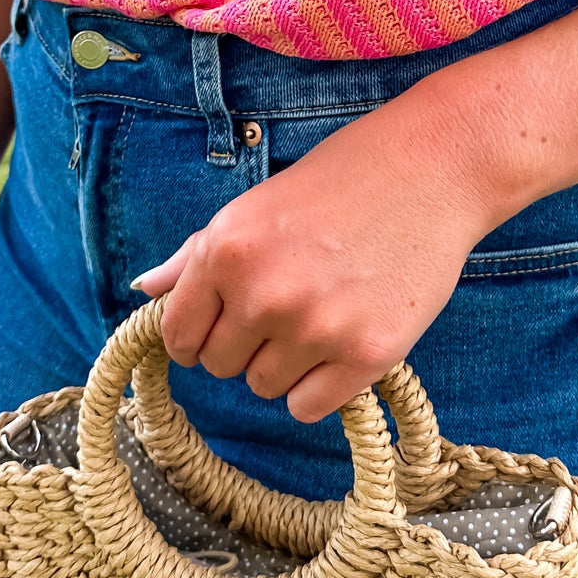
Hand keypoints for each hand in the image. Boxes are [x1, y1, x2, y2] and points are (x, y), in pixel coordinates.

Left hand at [130, 90, 494, 422]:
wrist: (431, 171)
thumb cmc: (339, 181)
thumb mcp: (255, 206)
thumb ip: (197, 254)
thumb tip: (146, 290)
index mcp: (226, 251)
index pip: (178, 334)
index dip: (197, 334)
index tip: (222, 323)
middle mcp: (264, 294)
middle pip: (220, 366)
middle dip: (243, 343)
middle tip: (287, 303)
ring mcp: (316, 329)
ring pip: (264, 387)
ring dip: (284, 363)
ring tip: (320, 313)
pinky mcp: (368, 355)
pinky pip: (309, 406)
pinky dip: (320, 385)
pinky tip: (341, 340)